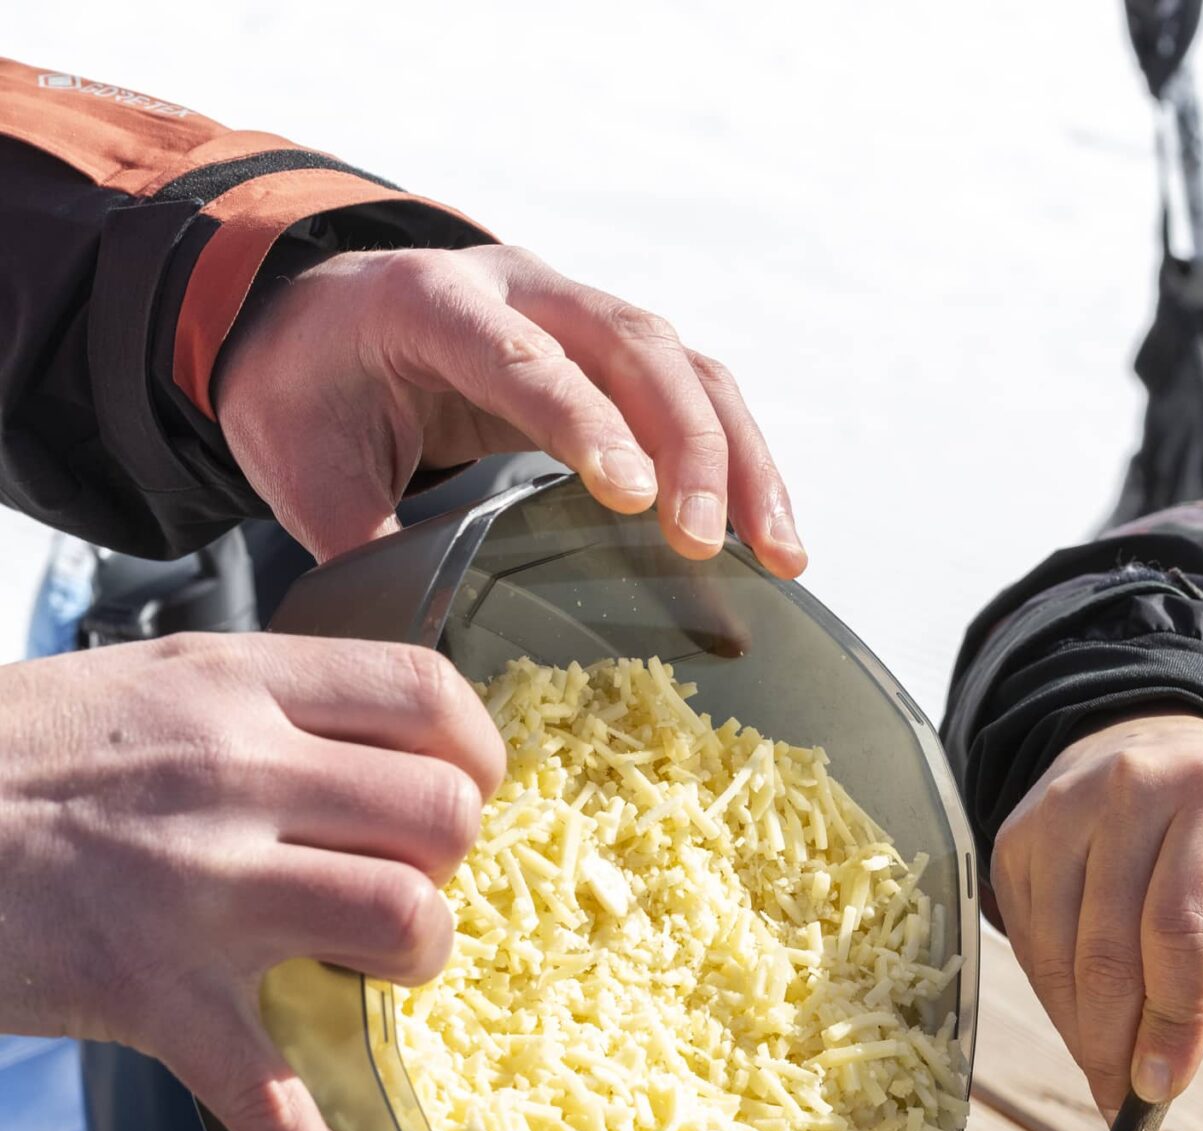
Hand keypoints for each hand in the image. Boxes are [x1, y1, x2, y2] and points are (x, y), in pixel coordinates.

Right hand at [0, 634, 502, 1130]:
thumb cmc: (10, 761)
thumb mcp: (141, 687)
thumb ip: (256, 707)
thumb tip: (368, 751)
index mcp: (232, 685)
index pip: (425, 699)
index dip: (474, 759)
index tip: (457, 798)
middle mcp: (233, 775)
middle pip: (442, 818)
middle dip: (448, 866)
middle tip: (396, 888)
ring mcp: (199, 891)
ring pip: (404, 923)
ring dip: (415, 966)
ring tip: (371, 979)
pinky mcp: (156, 999)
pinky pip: (275, 1104)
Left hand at [216, 244, 805, 573]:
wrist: (308, 321)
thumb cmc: (305, 397)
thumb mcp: (304, 472)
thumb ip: (364, 544)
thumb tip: (424, 649)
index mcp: (430, 304)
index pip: (522, 358)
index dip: (582, 422)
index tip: (630, 496)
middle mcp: (520, 291)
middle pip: (633, 346)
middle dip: (686, 447)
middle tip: (707, 546)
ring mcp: (577, 314)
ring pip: (686, 366)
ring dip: (741, 460)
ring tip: (780, 555)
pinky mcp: (612, 352)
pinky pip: (696, 393)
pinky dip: (742, 462)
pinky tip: (771, 540)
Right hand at [992, 712, 1202, 1114]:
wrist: (1157, 756)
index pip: (1182, 927)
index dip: (1174, 1019)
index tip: (1169, 1084)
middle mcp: (1132, 786)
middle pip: (1110, 952)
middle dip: (1120, 1044)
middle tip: (1133, 1096)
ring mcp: (1061, 810)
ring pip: (1058, 957)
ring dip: (1084, 1034)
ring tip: (1113, 1068)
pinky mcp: (1016, 839)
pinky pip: (1028, 947)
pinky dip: (1058, 1001)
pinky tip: (1090, 1016)